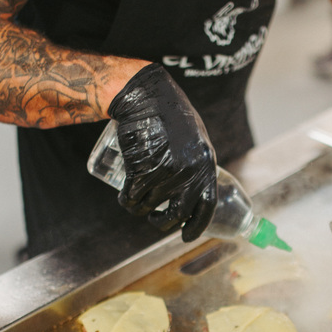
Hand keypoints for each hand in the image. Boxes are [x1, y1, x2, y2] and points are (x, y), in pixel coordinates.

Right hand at [108, 64, 216, 241]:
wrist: (146, 95)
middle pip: (176, 214)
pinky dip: (126, 200)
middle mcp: (190, 171)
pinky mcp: (143, 168)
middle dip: (162, 223)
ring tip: (135, 199)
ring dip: (139, 208)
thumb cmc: (170, 116)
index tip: (185, 236)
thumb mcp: (196, 141)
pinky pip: (132, 196)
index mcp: (206, 165)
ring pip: (149, 205)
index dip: (197, 226)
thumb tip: (193, 196)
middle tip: (154, 219)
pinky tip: (124, 196)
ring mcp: (166, 171)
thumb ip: (197, 166)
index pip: (207, 206)